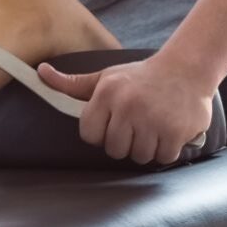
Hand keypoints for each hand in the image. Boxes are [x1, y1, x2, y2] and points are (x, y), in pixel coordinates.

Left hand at [37, 52, 214, 165]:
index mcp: (107, 93)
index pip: (90, 135)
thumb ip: (72, 83)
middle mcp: (128, 106)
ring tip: (152, 124)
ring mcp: (152, 120)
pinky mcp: (175, 132)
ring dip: (146, 146)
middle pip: (114, 150)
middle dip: (125, 141)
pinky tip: (167, 129)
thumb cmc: (140, 77)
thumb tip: (40, 72)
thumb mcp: (105, 77)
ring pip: (138, 156)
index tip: (113, 122)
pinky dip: (165, 149)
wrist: (186, 68)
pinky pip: (161, 157)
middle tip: (136, 123)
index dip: (100, 133)